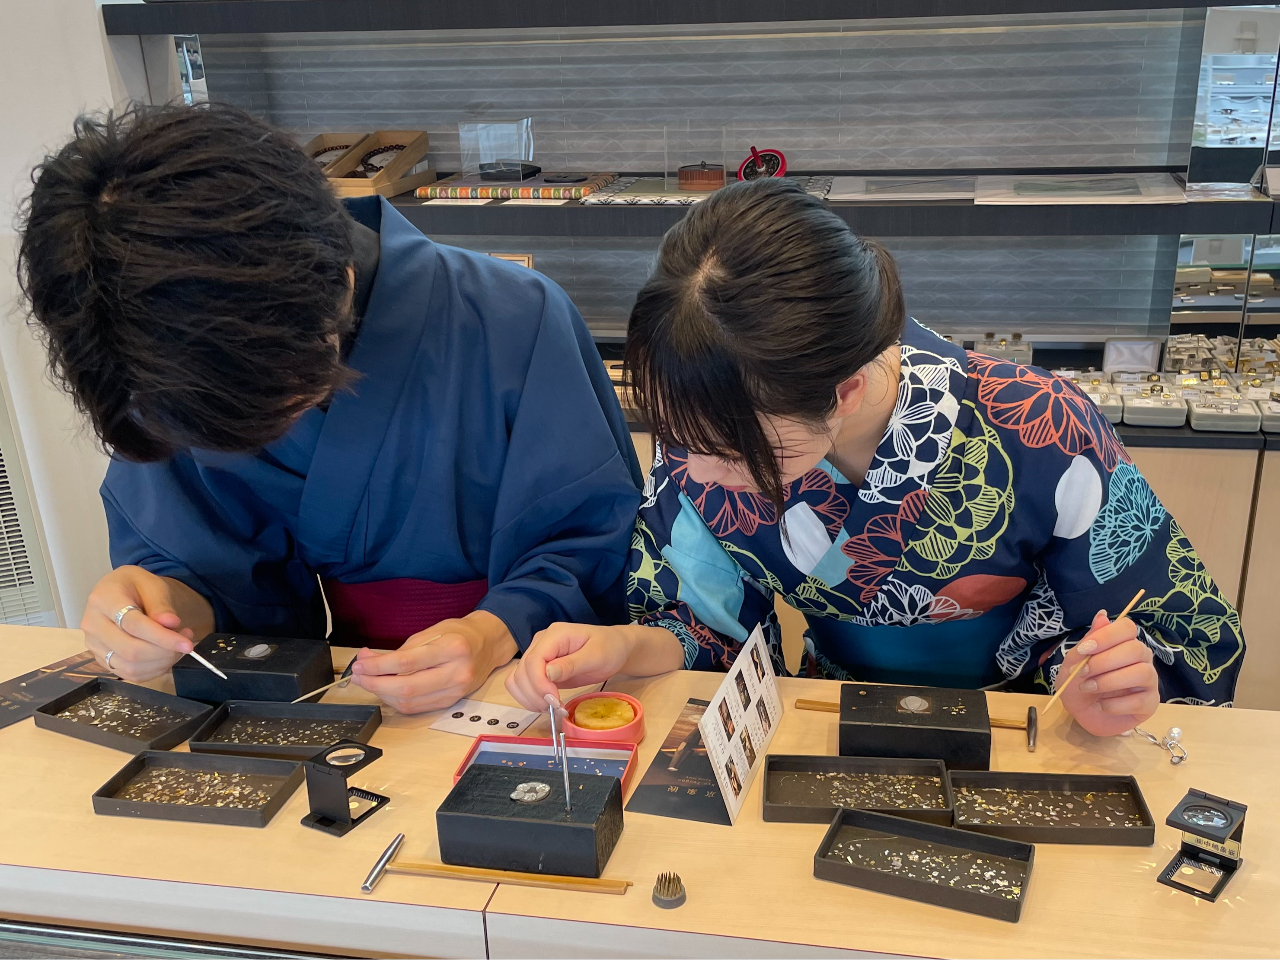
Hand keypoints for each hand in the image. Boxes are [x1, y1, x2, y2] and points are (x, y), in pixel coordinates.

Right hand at [81, 566, 205, 681]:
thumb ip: (161, 604)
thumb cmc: (135, 585)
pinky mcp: (101, 659)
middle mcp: (92, 625)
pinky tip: (165, 657)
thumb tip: (171, 623)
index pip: (134, 625)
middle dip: (165, 652)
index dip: (163, 637)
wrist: (118, 591)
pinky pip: (129, 674)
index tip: (187, 643)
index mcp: (102, 600)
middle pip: (131, 650)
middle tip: (186, 643)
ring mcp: (94, 645)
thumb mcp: (152, 584)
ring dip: (161, 663)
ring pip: (130, 666)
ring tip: (177, 648)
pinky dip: (153, 670)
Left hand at [349, 611, 515, 714]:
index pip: (406, 663)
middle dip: (375, 684)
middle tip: (358, 675)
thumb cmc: (459, 633)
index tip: (360, 664)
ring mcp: (456, 691)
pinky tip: (386, 690)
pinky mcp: (452, 702)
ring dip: (383, 694)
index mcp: (452, 648)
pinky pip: (417, 707)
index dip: (378, 666)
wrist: (488, 645)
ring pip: (410, 702)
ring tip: (368, 681)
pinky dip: (397, 701)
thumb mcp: (431, 631)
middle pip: (407, 688)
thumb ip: (401, 649)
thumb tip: (368, 660)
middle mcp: (457, 672)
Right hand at [505, 622, 633, 711]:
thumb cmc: (609, 648)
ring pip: (517, 680)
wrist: (614, 647)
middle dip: (535, 695)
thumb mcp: (596, 655)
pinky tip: (548, 705)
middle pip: (522, 672)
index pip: (533, 660)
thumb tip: (548, 673)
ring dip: (530, 699)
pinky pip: (523, 685)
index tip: (555, 701)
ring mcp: (538, 656)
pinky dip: (530, 698)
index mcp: (554, 635)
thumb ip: (572, 664)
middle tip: (557, 709)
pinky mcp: (539, 669)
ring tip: (553, 709)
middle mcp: (540, 643)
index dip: (539, 684)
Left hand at [1058, 609, 1158, 736]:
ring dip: (1110, 681)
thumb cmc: (1079, 684)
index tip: (1084, 650)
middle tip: (1084, 672)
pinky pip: (1140, 700)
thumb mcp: (1074, 663)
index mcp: (1124, 643)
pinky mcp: (1150, 704)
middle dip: (1105, 661)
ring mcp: (1149, 682)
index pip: (1128, 627)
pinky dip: (1115, 704)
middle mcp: (1142, 659)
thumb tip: (1102, 615)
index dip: (1107, 636)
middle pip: (1136, 649)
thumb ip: (1087, 641)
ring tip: (1089, 688)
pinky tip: (1101, 705)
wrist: (1081, 714)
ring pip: (1143, 673)